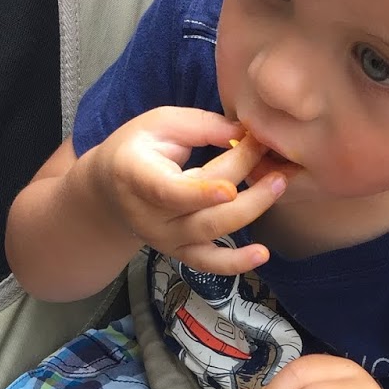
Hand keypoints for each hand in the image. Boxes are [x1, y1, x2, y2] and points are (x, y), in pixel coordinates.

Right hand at [91, 108, 290, 273]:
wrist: (109, 189)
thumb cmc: (137, 148)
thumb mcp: (160, 124)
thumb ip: (201, 127)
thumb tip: (244, 134)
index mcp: (136, 177)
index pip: (169, 192)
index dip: (200, 193)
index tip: (230, 189)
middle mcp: (150, 216)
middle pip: (203, 212)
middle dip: (245, 189)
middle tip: (276, 167)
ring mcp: (165, 239)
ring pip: (212, 234)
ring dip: (251, 212)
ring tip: (279, 185)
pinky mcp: (179, 252)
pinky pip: (208, 263)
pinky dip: (235, 264)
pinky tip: (261, 255)